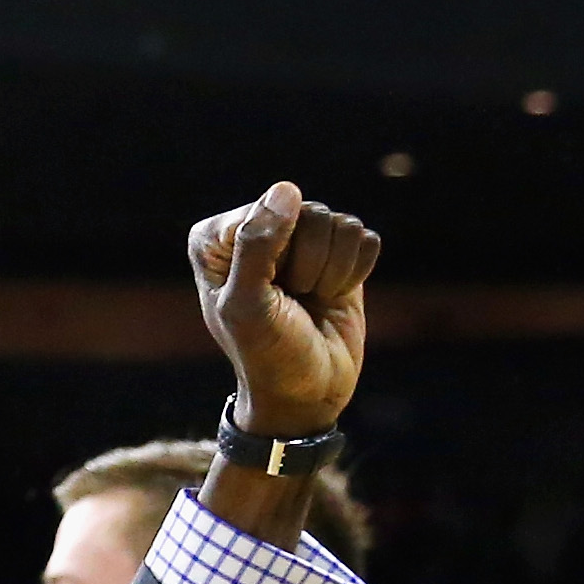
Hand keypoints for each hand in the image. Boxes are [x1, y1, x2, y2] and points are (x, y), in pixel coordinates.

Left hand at [186, 186, 377, 438]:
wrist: (307, 394)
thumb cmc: (267, 355)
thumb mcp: (248, 306)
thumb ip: (257, 245)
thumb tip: (286, 189)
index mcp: (218, 236)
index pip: (268, 211)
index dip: (276, 257)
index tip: (264, 293)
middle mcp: (257, 229)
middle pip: (309, 213)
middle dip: (308, 266)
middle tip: (291, 302)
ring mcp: (300, 239)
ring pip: (341, 224)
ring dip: (333, 273)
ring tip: (309, 301)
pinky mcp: (338, 253)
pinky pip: (365, 239)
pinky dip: (355, 273)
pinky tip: (333, 297)